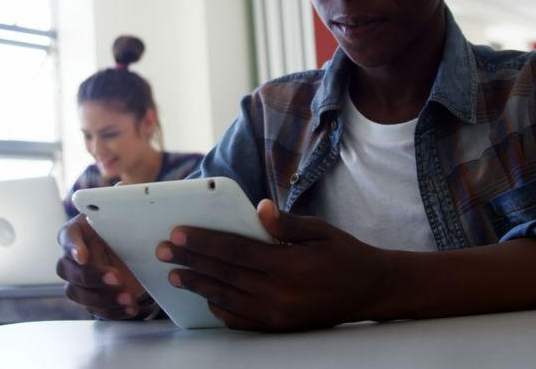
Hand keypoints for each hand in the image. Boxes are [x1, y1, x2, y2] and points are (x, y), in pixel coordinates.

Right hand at [56, 214, 151, 318]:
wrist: (137, 252)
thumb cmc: (126, 230)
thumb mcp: (127, 219)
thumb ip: (124, 216)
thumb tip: (136, 208)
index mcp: (78, 232)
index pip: (67, 236)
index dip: (72, 247)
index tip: (83, 256)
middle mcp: (73, 257)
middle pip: (68, 270)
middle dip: (92, 276)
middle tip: (115, 277)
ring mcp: (79, 280)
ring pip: (78, 293)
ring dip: (102, 297)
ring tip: (128, 297)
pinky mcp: (92, 299)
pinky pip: (96, 309)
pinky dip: (113, 311)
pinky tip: (130, 308)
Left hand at [155, 199, 390, 331]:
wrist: (372, 290)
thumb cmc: (346, 254)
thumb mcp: (321, 230)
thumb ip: (287, 223)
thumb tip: (259, 208)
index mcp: (289, 265)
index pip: (235, 251)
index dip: (203, 241)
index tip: (177, 232)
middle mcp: (281, 293)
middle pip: (224, 275)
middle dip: (190, 261)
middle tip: (162, 251)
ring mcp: (279, 315)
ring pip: (228, 299)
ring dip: (199, 285)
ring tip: (175, 274)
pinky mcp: (281, 328)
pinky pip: (243, 320)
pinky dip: (221, 309)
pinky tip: (207, 297)